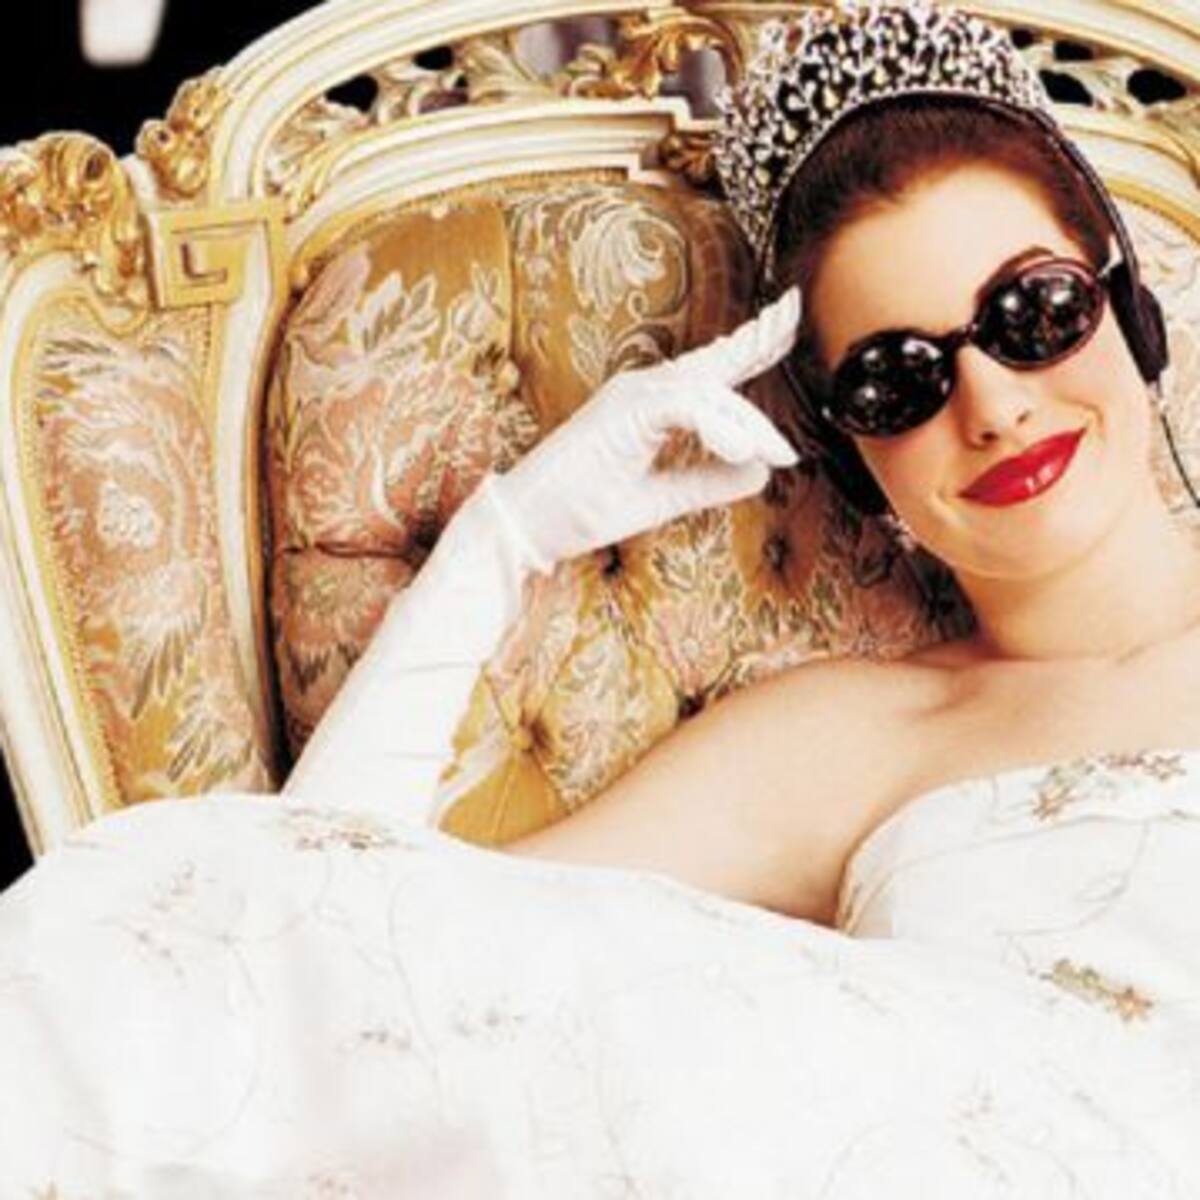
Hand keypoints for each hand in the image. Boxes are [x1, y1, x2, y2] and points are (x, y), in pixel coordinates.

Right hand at [488, 287, 802, 573]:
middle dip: (761, 346)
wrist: (528, 527)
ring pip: (709, 391)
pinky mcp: (623, 412)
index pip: (712, 370)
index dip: (754, 343)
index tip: (788, 320)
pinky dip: (718, 428)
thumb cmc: (581, 510)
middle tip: (795, 338)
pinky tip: (741, 451)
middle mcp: (644, 390)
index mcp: (651, 404)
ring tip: (779, 454)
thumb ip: (708, 482)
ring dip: (748, 423)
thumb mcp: (661, 499)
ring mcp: (632, 396)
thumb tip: (760, 471)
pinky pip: (686, 407)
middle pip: (717, 366)